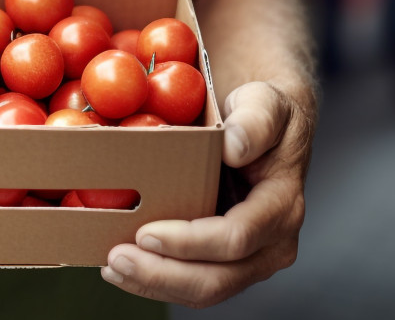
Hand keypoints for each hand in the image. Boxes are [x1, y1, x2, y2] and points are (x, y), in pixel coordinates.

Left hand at [101, 80, 314, 307]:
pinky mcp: (228, 262)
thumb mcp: (265, 104)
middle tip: (117, 258)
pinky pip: (194, 284)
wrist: (267, 127)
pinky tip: (125, 269)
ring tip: (112, 266)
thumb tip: (233, 146)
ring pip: (204, 290)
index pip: (236, 236)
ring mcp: (251, 259)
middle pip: (218, 278)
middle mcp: (272, 243)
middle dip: (163, 274)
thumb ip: (256, 121)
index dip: (190, 241)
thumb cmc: (263, 113)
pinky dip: (157, 281)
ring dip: (154, 284)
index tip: (146, 232)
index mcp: (282, 206)